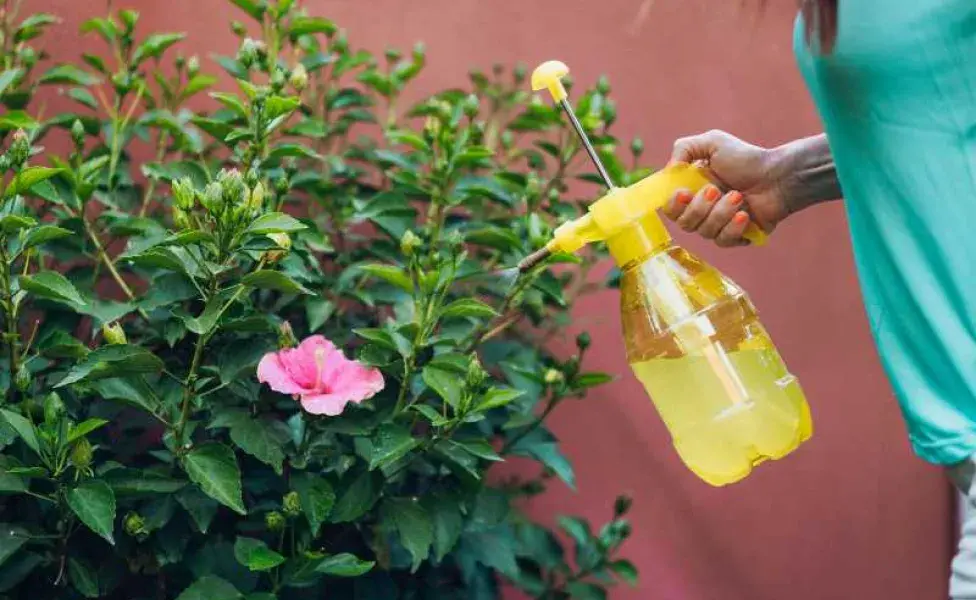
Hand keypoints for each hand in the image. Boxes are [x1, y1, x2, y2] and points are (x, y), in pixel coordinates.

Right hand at [664, 130, 788, 246]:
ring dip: (721, 213)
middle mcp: (702, 211)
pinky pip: (724, 241)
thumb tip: (669, 170)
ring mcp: (718, 226)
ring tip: (739, 196)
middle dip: (699, 207)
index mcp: (691, 191)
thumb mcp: (713, 142)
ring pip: (705, 232)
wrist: (778, 175)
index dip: (673, 205)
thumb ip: (684, 148)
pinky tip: (746, 214)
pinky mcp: (735, 238)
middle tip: (717, 190)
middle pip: (685, 223)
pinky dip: (733, 227)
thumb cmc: (746, 158)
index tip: (684, 193)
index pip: (670, 208)